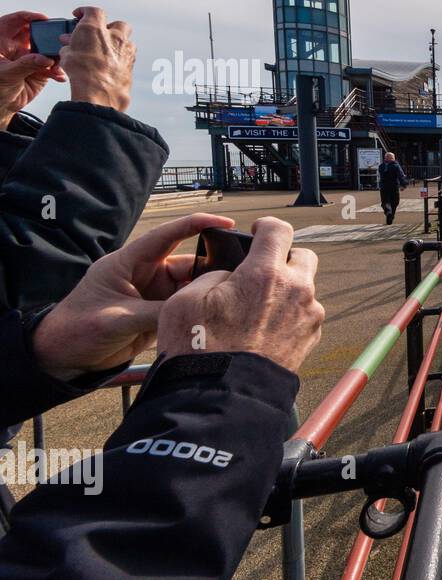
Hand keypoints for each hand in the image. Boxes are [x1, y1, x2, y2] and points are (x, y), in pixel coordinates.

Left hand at [0, 10, 66, 128]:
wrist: (2, 105)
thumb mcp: (6, 73)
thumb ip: (26, 64)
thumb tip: (46, 58)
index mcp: (3, 40)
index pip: (15, 21)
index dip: (29, 16)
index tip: (43, 19)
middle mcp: (18, 45)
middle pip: (36, 33)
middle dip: (48, 36)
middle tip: (58, 40)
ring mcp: (30, 57)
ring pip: (47, 50)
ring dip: (55, 56)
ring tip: (57, 65)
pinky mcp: (41, 69)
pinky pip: (53, 67)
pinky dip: (58, 71)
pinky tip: (58, 76)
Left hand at [31, 213, 235, 379]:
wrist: (63, 358)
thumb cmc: (78, 329)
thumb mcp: (118, 319)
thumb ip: (158, 313)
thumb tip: (197, 309)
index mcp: (128, 263)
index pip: (167, 235)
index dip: (197, 225)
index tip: (226, 221)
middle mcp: (144, 274)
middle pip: (187, 263)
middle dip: (212, 265)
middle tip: (240, 273)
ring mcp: (152, 294)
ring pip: (190, 286)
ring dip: (207, 291)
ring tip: (232, 297)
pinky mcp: (157, 313)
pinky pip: (185, 306)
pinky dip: (200, 308)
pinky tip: (219, 312)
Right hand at [60, 6, 134, 112]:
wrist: (100, 92)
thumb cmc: (81, 72)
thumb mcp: (67, 55)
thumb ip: (70, 45)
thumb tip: (68, 43)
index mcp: (94, 28)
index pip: (93, 11)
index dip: (85, 12)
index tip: (78, 15)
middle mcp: (114, 36)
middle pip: (118, 24)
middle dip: (109, 27)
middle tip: (98, 35)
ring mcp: (126, 50)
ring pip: (126, 40)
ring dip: (117, 43)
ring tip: (105, 51)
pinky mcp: (132, 64)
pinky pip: (128, 56)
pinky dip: (120, 57)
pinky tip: (111, 64)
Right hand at [155, 217, 323, 373]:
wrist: (222, 397)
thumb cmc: (199, 348)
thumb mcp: (187, 299)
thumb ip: (216, 275)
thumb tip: (232, 277)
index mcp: (265, 273)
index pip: (279, 230)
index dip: (265, 226)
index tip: (257, 232)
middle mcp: (296, 291)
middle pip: (302, 256)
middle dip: (284, 258)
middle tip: (261, 271)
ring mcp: (309, 316)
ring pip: (305, 289)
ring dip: (287, 290)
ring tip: (259, 308)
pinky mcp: (311, 339)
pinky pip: (305, 315)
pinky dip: (290, 315)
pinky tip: (266, 329)